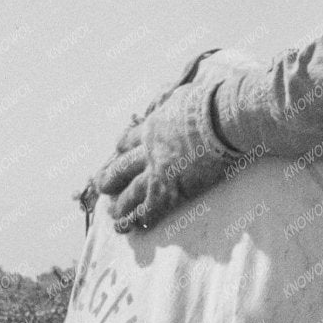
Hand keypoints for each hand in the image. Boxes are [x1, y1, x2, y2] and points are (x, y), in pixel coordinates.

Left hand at [90, 80, 233, 232]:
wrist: (221, 120)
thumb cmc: (210, 104)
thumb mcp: (183, 95)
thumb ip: (175, 101)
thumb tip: (178, 98)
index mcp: (152, 127)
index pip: (127, 142)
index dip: (120, 152)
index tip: (115, 158)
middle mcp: (149, 151)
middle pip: (121, 169)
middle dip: (109, 180)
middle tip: (102, 189)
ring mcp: (158, 172)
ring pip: (131, 193)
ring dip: (121, 207)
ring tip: (113, 218)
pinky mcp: (172, 189)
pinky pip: (153, 209)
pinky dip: (145, 219)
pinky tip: (140, 228)